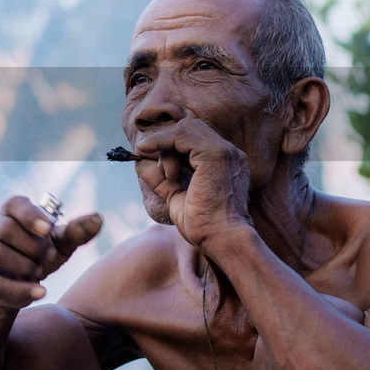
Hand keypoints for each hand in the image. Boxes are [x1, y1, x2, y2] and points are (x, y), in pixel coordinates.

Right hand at [0, 195, 102, 309]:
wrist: (26, 283)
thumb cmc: (43, 254)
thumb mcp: (62, 243)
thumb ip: (77, 231)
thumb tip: (98, 218)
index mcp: (13, 212)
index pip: (15, 204)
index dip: (30, 215)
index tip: (48, 229)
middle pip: (5, 229)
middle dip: (32, 246)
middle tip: (50, 257)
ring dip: (23, 266)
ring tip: (40, 273)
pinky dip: (20, 289)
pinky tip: (40, 291)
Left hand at [134, 117, 252, 246]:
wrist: (221, 240)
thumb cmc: (204, 227)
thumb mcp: (177, 198)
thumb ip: (162, 180)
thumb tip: (139, 163)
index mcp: (226, 163)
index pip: (195, 139)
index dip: (172, 146)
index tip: (157, 165)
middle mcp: (229, 153)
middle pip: (190, 129)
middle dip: (168, 143)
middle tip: (163, 172)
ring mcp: (224, 151)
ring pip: (184, 130)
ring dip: (165, 146)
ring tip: (166, 175)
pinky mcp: (214, 154)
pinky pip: (180, 135)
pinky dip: (159, 141)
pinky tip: (145, 150)